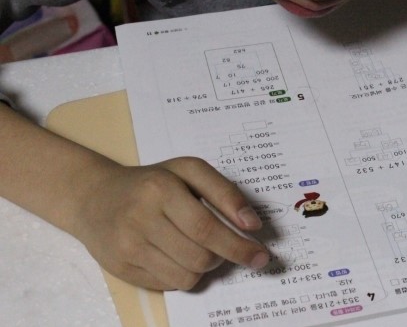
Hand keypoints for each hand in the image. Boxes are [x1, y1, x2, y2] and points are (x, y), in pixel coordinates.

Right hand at [71, 156, 269, 289]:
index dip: (238, 245)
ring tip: (198, 246)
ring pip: (187, 276)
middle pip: (200, 256)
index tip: (261, 255)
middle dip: (224, 256)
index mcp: (160, 190)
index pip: (207, 228)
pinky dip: (183, 274)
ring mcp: (127, 248)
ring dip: (204, 267)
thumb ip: (224, 192)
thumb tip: (252, 224)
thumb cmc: (152, 182)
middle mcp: (140, 220)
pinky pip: (169, 285)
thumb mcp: (189, 171)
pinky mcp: (121, 270)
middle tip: (226, 246)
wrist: (94, 197)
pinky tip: (175, 254)